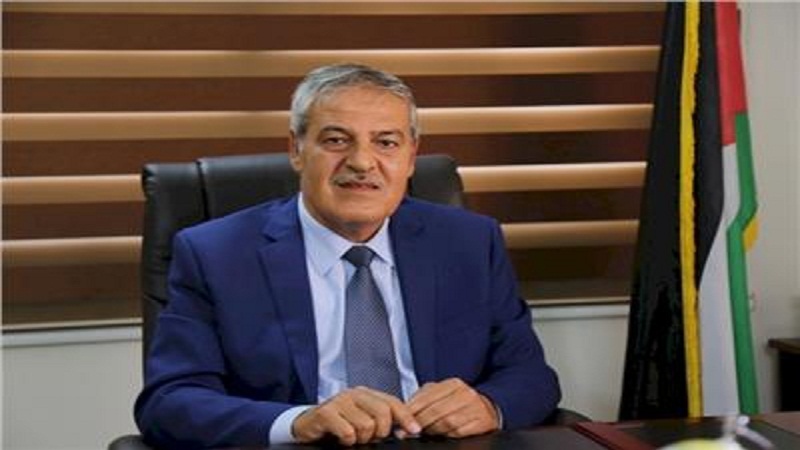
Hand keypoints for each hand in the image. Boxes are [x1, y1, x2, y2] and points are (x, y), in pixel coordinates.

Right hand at [291, 386, 420, 445]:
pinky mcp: (326, 412)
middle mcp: (354, 393)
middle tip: (371, 437)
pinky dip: (348, 441)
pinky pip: (348, 432)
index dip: (406, 417)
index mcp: (366, 393)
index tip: (415, 430)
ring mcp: (339, 401)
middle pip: (383, 412)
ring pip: (366, 425)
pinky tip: (341, 438)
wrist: (308, 425)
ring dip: (361, 438)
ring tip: (352, 436)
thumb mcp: (362, 418)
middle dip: (381, 431)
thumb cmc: (338, 423)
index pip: (393, 402)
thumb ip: (382, 419)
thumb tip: (406, 428)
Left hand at [407, 378, 499, 437]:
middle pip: (436, 411)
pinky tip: (442, 434)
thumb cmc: (458, 403)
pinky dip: (448, 435)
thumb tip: (404, 412)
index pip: (427, 397)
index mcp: (453, 384)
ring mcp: (476, 408)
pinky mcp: (483, 422)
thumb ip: (422, 400)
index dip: (412, 411)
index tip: (401, 421)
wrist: (486, 409)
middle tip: (408, 431)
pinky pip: (459, 432)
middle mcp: (466, 393)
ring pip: (447, 422)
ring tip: (426, 432)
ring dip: (433, 430)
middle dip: (420, 423)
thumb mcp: (441, 395)